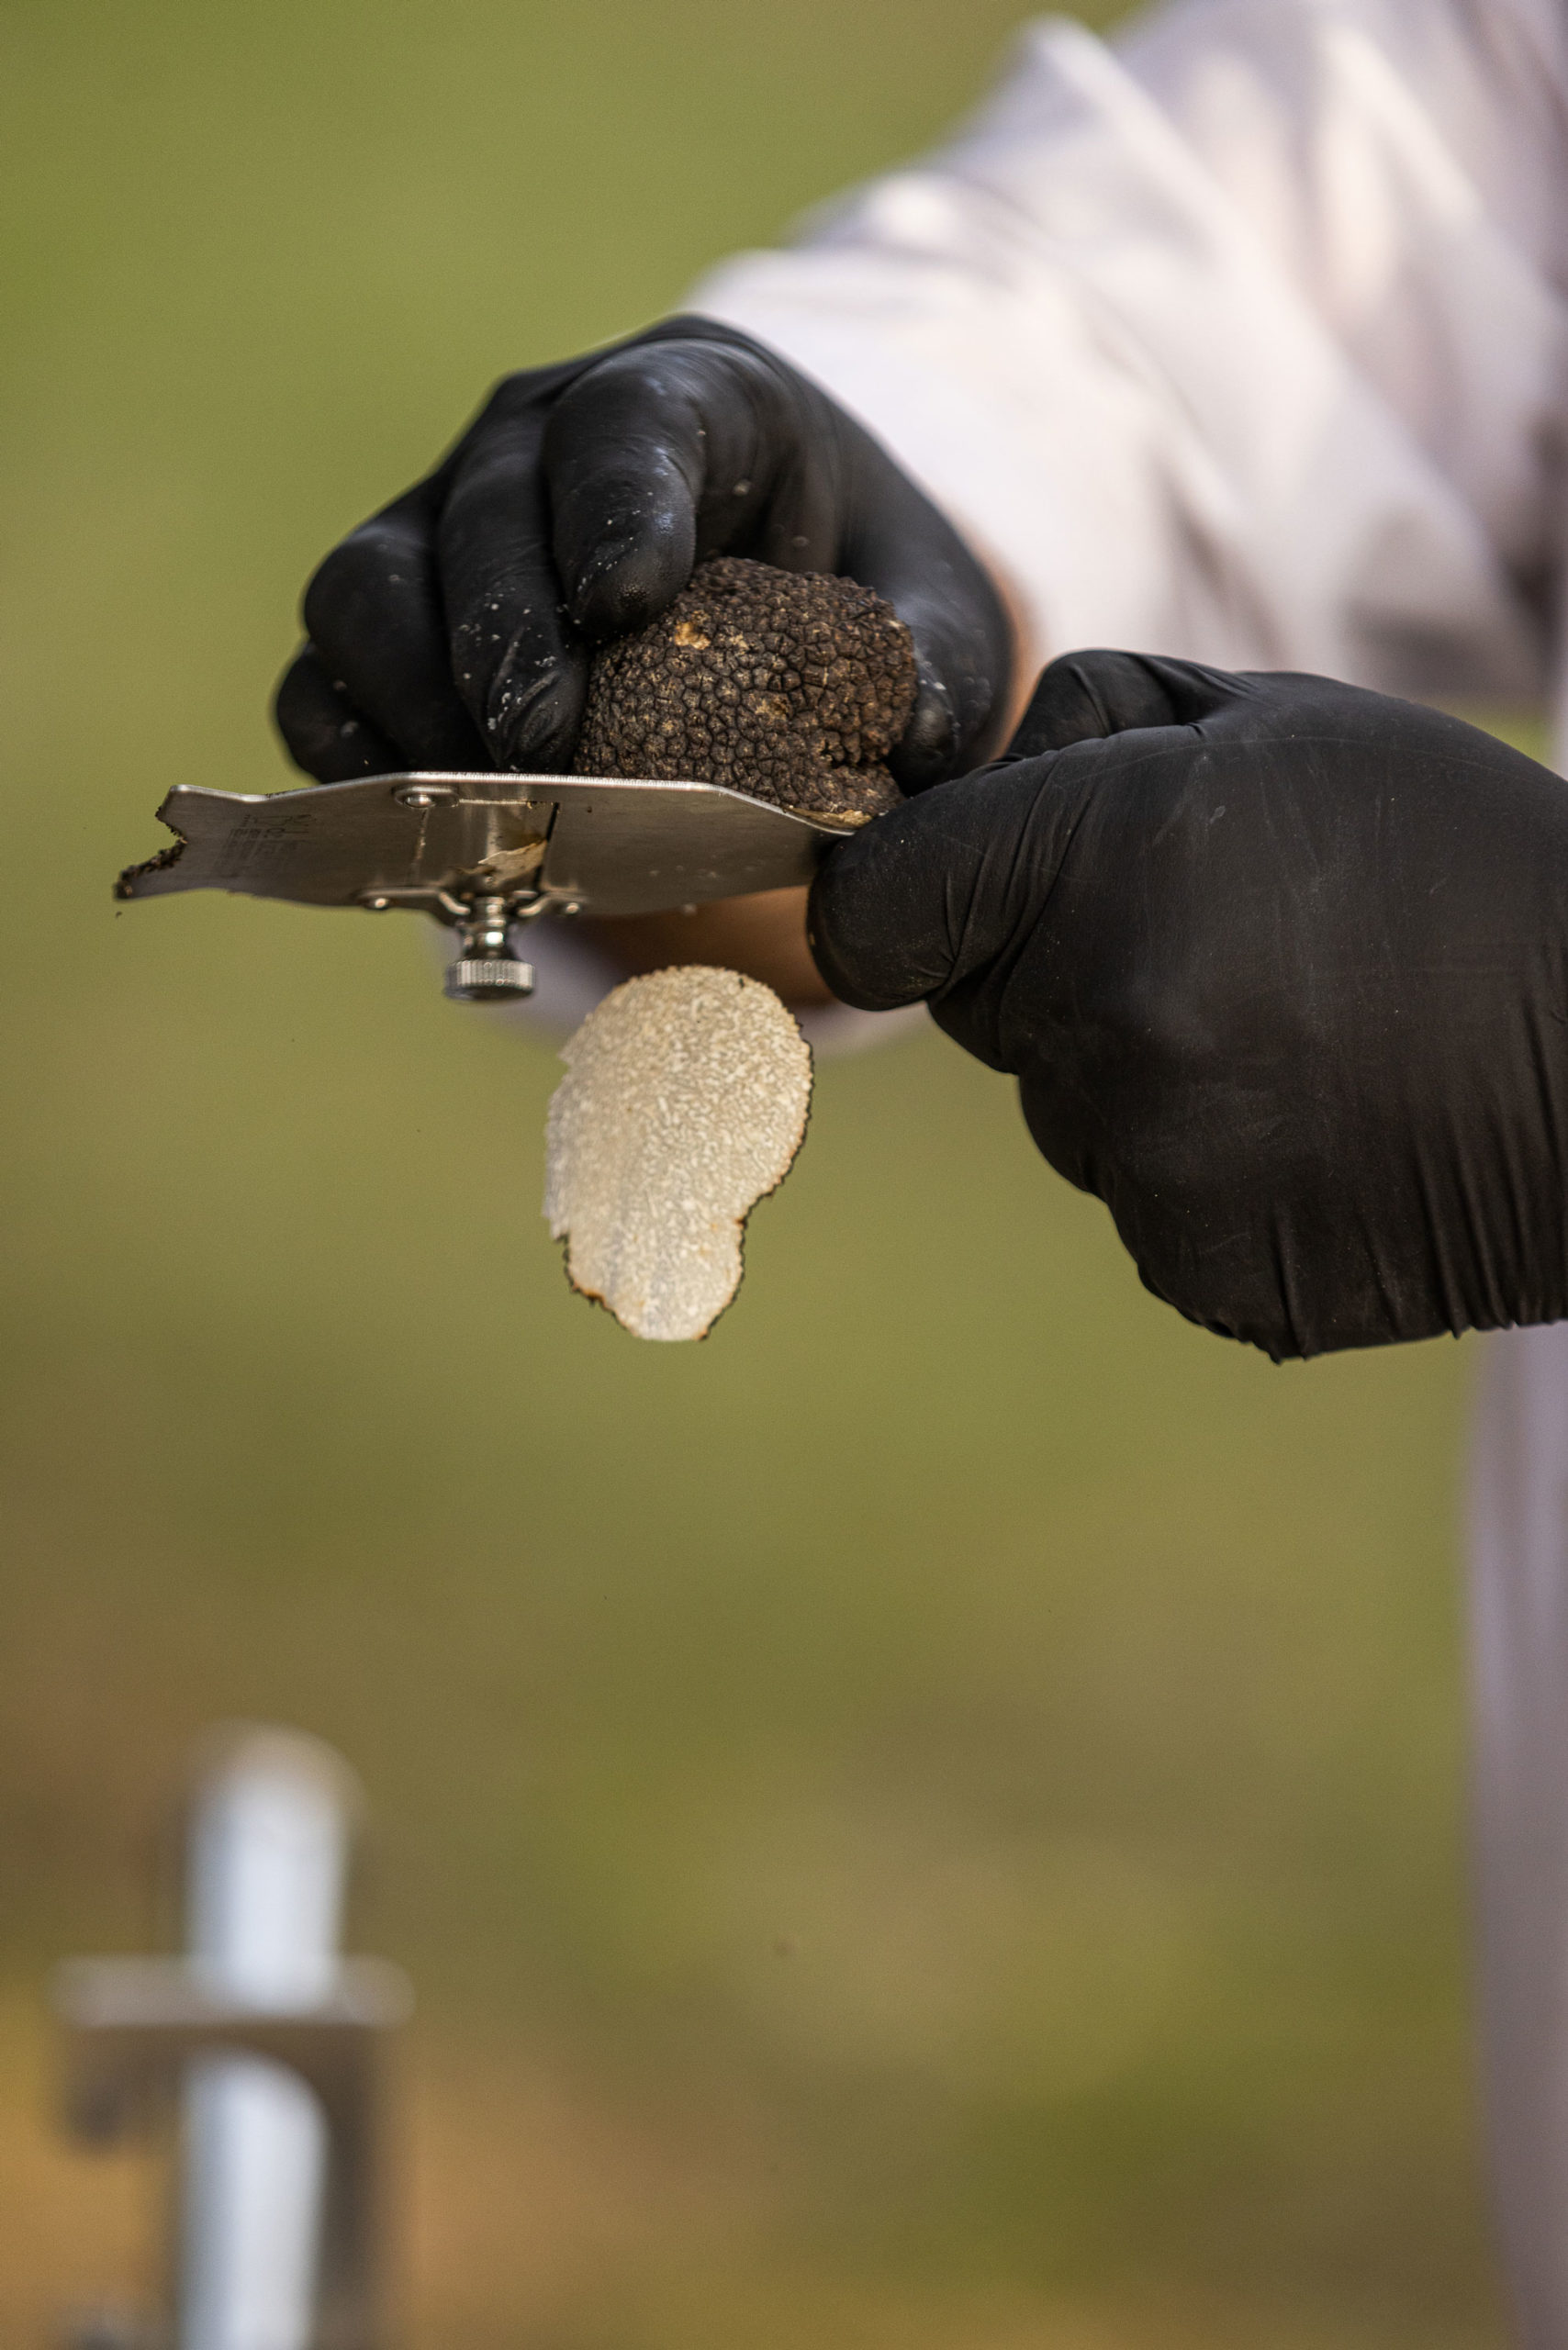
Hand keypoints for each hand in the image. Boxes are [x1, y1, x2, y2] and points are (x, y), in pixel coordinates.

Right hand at [274, 317, 1013, 791]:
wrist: (779, 593)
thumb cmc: (850, 584)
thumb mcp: (923, 606)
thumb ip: (930, 659)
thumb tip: (914, 733)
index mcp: (687, 401)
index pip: (624, 424)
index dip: (613, 503)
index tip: (626, 598)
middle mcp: (535, 444)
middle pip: (479, 514)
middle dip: (506, 639)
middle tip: (549, 751)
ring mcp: (442, 526)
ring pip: (368, 586)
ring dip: (414, 701)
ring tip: (488, 804)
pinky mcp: (391, 624)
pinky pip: (324, 677)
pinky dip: (352, 753)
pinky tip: (416, 827)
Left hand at [808, 651, 1567, 1358]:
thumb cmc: (1459, 859)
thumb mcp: (1282, 722)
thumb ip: (1082, 731)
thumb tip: (950, 785)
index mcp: (1108, 859)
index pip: (876, 911)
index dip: (903, 899)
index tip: (944, 898)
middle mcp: (1112, 1020)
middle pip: (974, 1008)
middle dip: (1051, 967)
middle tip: (1220, 940)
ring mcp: (1158, 1165)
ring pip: (1066, 1114)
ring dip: (1140, 1077)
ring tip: (1306, 1037)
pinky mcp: (1207, 1272)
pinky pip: (1146, 1209)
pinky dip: (1210, 1175)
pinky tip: (1327, 1129)